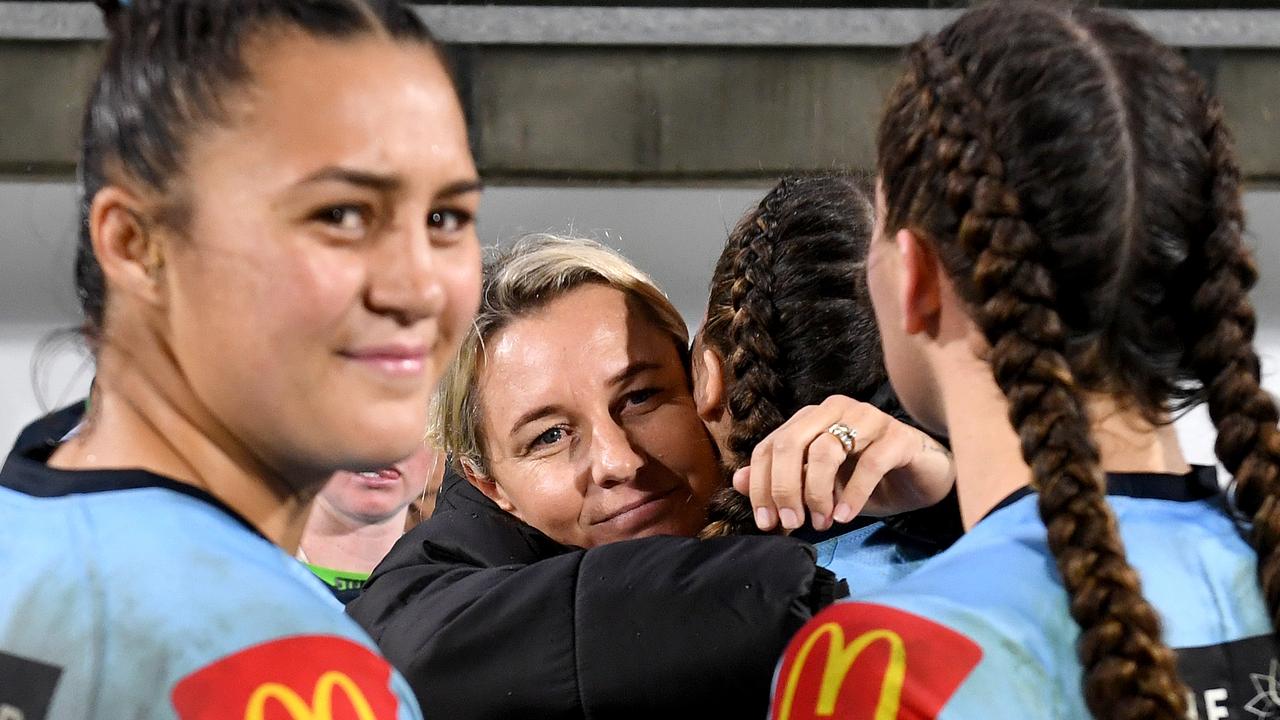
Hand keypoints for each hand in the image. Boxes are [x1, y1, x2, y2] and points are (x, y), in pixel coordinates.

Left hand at [732, 395, 954, 531]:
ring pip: (826, 451)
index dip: (762, 486)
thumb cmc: (864, 479)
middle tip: (790, 523)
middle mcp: (834, 410)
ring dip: (817, 494)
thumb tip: (738, 481)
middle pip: (791, 443)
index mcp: (809, 418)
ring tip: (821, 523)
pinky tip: (843, 517)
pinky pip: (868, 463)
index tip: (766, 522)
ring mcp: (868, 418)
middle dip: (784, 489)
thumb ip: (779, 479)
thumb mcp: (817, 485)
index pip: (770, 446)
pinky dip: (851, 495)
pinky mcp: (898, 436)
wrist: (920, 477)